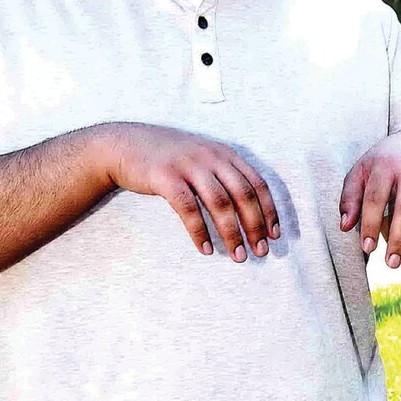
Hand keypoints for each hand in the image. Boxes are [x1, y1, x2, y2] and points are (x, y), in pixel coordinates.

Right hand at [104, 122, 279, 261]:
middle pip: (244, 194)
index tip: (274, 234)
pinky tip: (206, 249)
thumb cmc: (168, 158)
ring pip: (220, 203)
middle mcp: (212, 157)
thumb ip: (223, 175)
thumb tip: (247, 209)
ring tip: (238, 255)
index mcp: (226, 154)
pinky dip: (200, 231)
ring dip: (232, 233)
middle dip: (255, 225)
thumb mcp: (202, 158)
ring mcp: (189, 165)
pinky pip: (188, 209)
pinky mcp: (165, 177)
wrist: (125, 144)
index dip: (269, 210)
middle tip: (260, 251)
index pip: (257, 183)